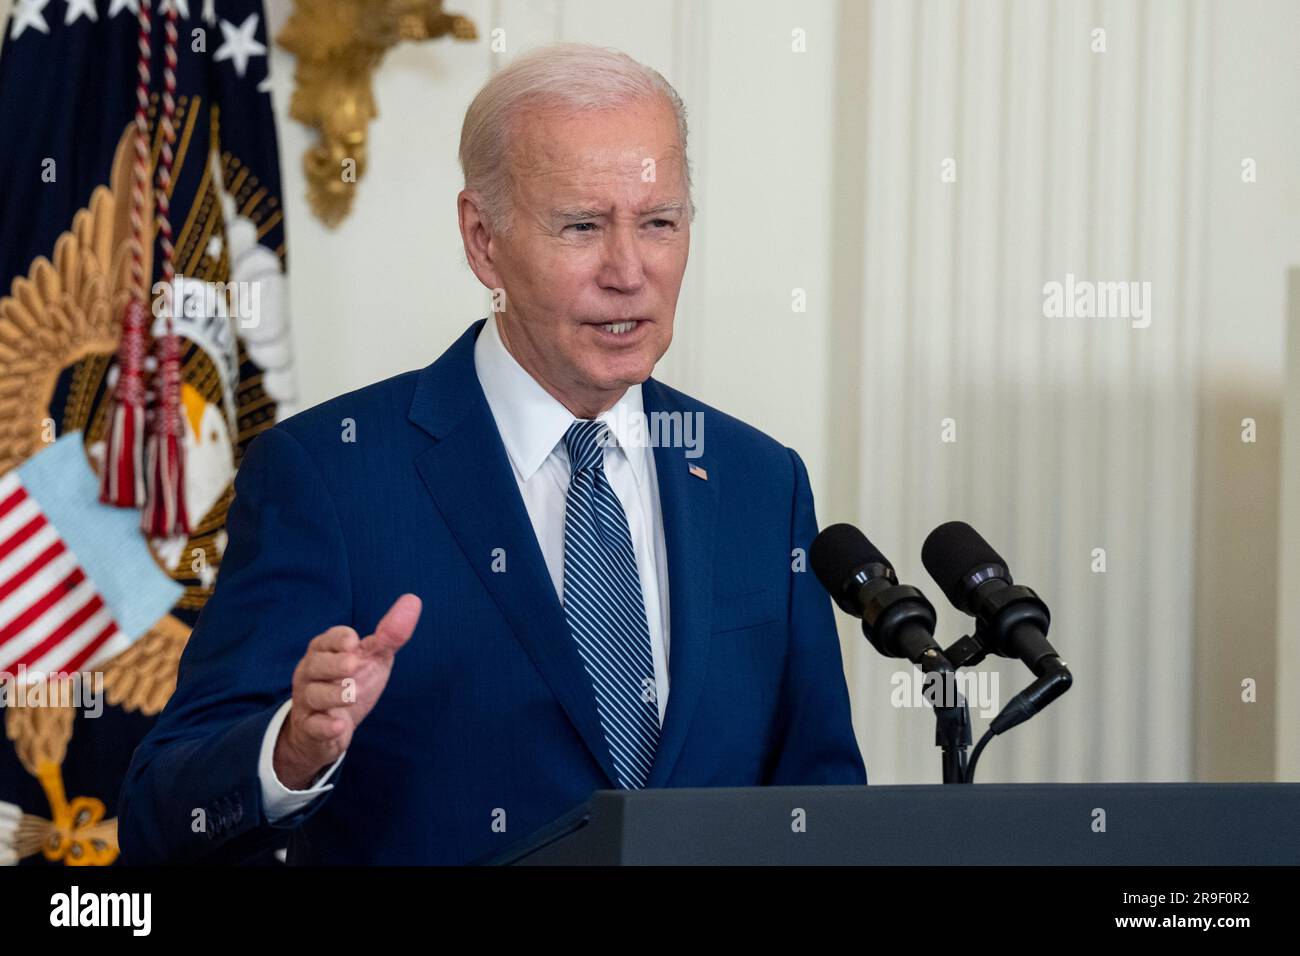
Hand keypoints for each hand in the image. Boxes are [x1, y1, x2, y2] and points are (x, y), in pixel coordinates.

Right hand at [272, 594, 421, 789]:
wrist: (327, 728)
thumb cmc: (349, 681)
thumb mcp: (372, 658)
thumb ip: (389, 634)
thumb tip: (413, 600)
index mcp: (325, 651)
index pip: (326, 640)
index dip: (338, 639)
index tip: (354, 641)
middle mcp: (311, 673)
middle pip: (315, 664)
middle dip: (333, 664)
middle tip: (353, 665)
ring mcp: (308, 701)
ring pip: (313, 695)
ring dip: (333, 694)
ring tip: (352, 694)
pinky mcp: (310, 728)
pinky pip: (312, 726)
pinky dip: (325, 727)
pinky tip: (339, 726)